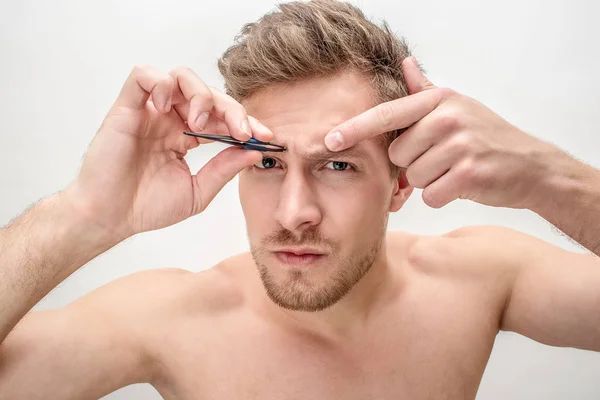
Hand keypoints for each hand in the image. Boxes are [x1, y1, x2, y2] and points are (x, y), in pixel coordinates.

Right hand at [66, 65, 270, 239]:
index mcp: (186, 136)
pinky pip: (143, 74)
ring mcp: (149, 111)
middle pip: (208, 93)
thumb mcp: (198, 191)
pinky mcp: (126, 107)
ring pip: (180, 77)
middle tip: (242, 131)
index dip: (246, 122)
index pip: (222, 117)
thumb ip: (224, 168)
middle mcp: (170, 119)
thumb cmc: (146, 206)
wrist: (110, 217)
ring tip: (199, 123)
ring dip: (199, 94)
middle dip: (231, 109)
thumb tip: (255, 151)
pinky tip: (165, 110)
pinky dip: (160, 84)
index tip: (265, 136)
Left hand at [324, 57, 559, 209]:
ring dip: (428, 181)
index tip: (329, 139)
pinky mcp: (469, 173)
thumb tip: (405, 63)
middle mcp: (448, 117)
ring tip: (453, 170)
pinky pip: (431, 195)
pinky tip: (461, 184)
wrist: (531, 165)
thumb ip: (426, 91)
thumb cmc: (486, 137)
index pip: (387, 114)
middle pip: (397, 156)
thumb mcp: (458, 107)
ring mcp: (460, 144)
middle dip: (412, 165)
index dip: (355, 128)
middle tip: (440, 159)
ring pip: (412, 178)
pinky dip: (442, 196)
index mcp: (439, 101)